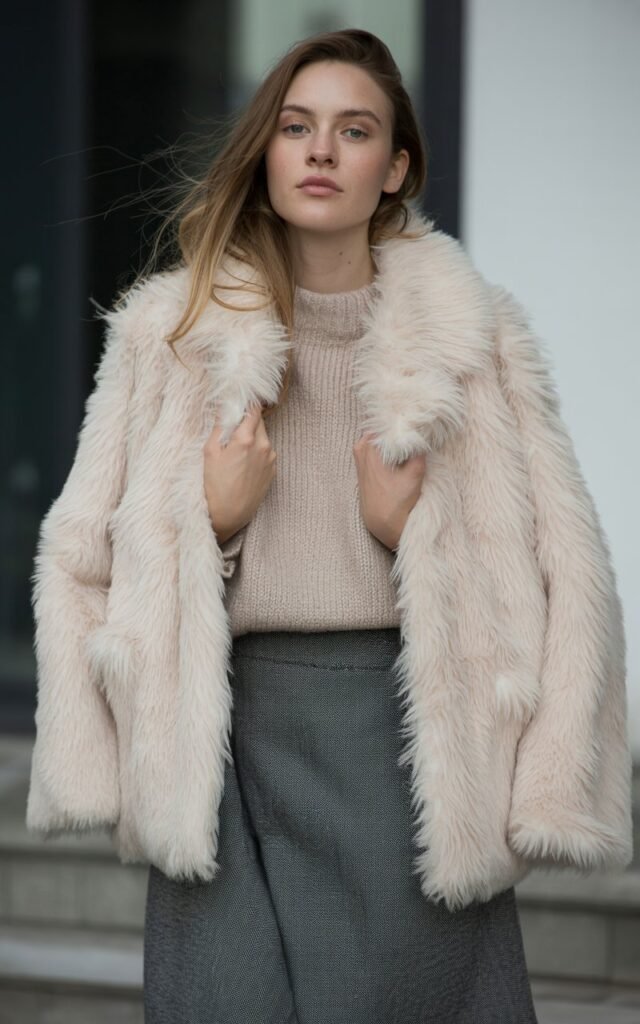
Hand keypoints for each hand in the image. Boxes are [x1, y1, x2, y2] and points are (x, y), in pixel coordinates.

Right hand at [203, 402, 276, 542]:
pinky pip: (266, 451)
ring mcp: (270, 458)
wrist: (228, 515)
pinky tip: (243, 463)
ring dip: (252, 436)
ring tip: (235, 449)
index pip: (253, 409)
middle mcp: (263, 446)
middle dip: (247, 420)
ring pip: (263, 436)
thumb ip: (219, 426)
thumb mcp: (209, 452)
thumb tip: (224, 407)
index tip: (240, 399)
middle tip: (232, 427)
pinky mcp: (273, 469)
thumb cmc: (214, 485)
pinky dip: (257, 450)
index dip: (247, 402)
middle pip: (258, 421)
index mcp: (246, 439)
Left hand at [352, 431, 426, 549]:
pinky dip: (388, 447)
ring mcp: (360, 457)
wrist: (383, 523)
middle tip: (415, 428)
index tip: (416, 419)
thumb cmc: (397, 501)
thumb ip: (420, 450)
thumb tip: (423, 432)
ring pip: (379, 438)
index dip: (402, 421)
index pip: (385, 422)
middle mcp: (361, 449)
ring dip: (393, 439)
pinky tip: (402, 451)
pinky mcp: (363, 466)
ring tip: (411, 440)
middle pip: (382, 429)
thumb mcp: (415, 474)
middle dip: (397, 429)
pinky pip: (376, 448)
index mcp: (370, 447)